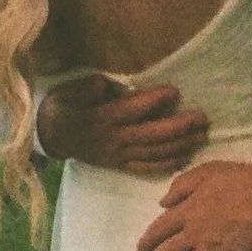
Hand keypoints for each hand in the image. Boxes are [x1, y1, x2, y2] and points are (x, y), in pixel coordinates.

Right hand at [36, 77, 208, 175]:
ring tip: (202, 135)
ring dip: (181, 145)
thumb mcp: (66, 92)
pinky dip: (167, 163)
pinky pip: (147, 167)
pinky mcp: (120, 163)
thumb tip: (105, 84)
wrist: (49, 137)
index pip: (133, 109)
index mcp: (103, 117)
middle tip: (202, 117)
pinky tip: (185, 157)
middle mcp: (115, 138)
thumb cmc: (61, 108)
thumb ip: (86, 88)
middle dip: (180, 126)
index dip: (155, 100)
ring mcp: (119, 154)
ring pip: (155, 152)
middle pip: (153, 134)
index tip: (175, 90)